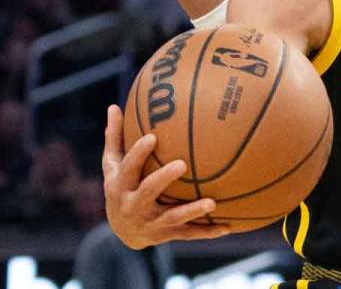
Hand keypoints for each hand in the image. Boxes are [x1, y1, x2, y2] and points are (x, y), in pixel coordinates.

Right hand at [101, 105, 228, 248]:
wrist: (122, 231)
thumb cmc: (121, 186)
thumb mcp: (113, 165)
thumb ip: (115, 138)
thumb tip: (114, 105)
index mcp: (120, 186)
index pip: (128, 167)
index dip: (138, 153)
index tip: (153, 137)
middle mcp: (133, 206)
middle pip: (147, 192)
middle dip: (163, 179)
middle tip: (182, 164)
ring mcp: (151, 223)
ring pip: (172, 218)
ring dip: (192, 211)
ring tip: (212, 203)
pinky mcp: (166, 234)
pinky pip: (189, 234)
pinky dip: (208, 231)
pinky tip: (228, 226)